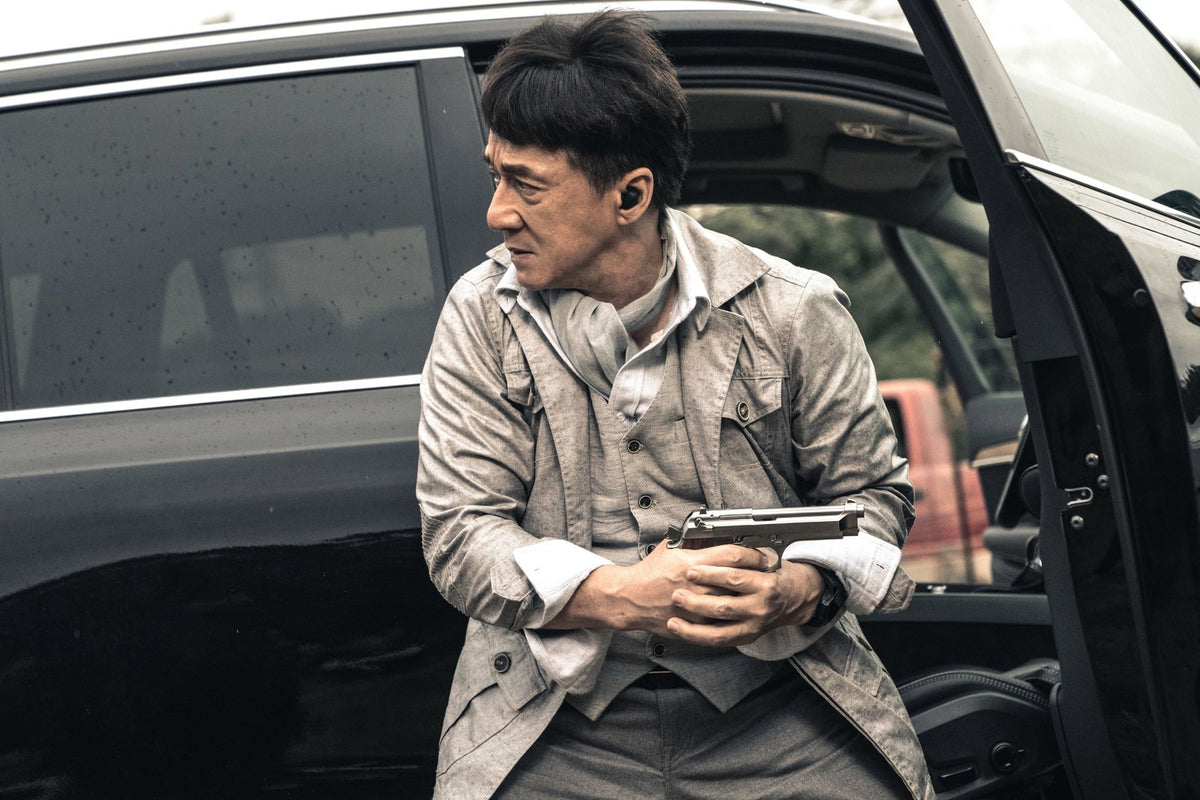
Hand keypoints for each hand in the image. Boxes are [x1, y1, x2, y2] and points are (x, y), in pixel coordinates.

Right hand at [547, 540, 772, 637]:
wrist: (630, 598)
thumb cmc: (649, 573)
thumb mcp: (670, 549)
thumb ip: (690, 542)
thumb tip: (710, 534)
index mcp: (690, 562)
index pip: (731, 555)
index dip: (751, 555)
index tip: (761, 556)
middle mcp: (694, 584)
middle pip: (736, 579)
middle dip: (756, 576)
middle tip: (768, 574)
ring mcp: (693, 606)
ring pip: (731, 603)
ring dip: (747, 598)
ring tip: (758, 594)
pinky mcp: (691, 623)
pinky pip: (718, 623)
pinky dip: (732, 618)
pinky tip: (741, 614)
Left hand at [665, 556, 826, 646]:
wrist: (797, 598)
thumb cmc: (776, 575)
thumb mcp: (763, 560)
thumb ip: (738, 558)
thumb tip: (706, 545)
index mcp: (765, 584)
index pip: (735, 578)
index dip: (710, 574)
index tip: (690, 569)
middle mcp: (760, 607)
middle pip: (725, 606)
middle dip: (697, 601)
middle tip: (677, 594)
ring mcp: (753, 625)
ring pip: (719, 630)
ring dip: (693, 624)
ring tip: (674, 616)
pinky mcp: (747, 637)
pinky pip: (719, 640)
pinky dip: (698, 637)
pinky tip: (682, 630)